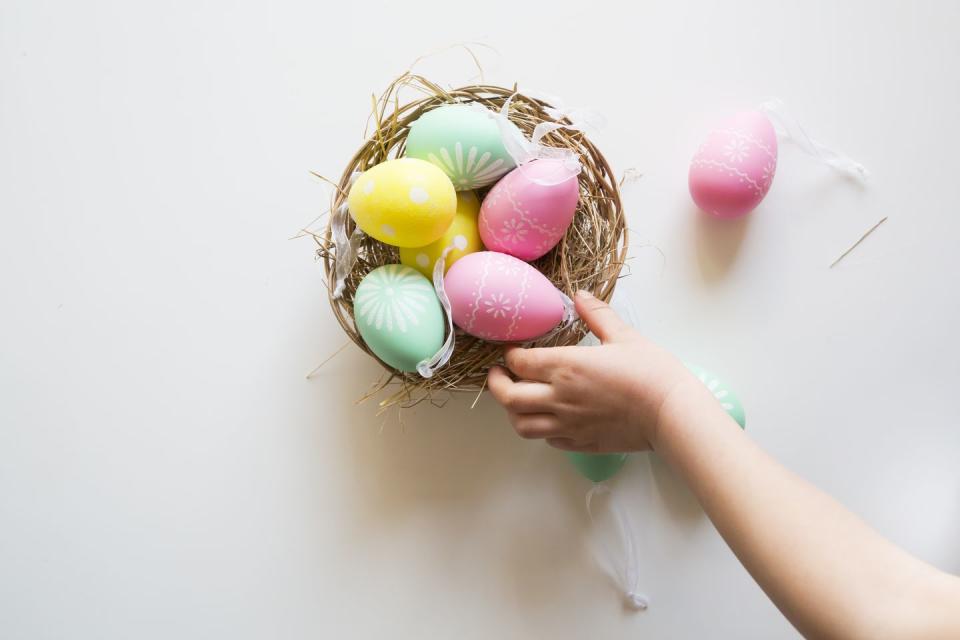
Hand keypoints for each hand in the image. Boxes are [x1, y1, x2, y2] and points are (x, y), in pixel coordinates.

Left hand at [486, 290, 694, 452]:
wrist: (672, 414)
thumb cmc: (651, 372)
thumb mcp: (623, 336)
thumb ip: (596, 315)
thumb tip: (579, 296)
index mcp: (566, 367)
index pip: (519, 363)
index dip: (509, 355)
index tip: (512, 349)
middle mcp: (559, 398)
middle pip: (508, 397)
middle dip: (497, 384)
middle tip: (500, 374)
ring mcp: (568, 425)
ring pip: (521, 424)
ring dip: (513, 411)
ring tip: (519, 398)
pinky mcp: (580, 444)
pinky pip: (547, 440)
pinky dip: (540, 428)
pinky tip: (549, 417)